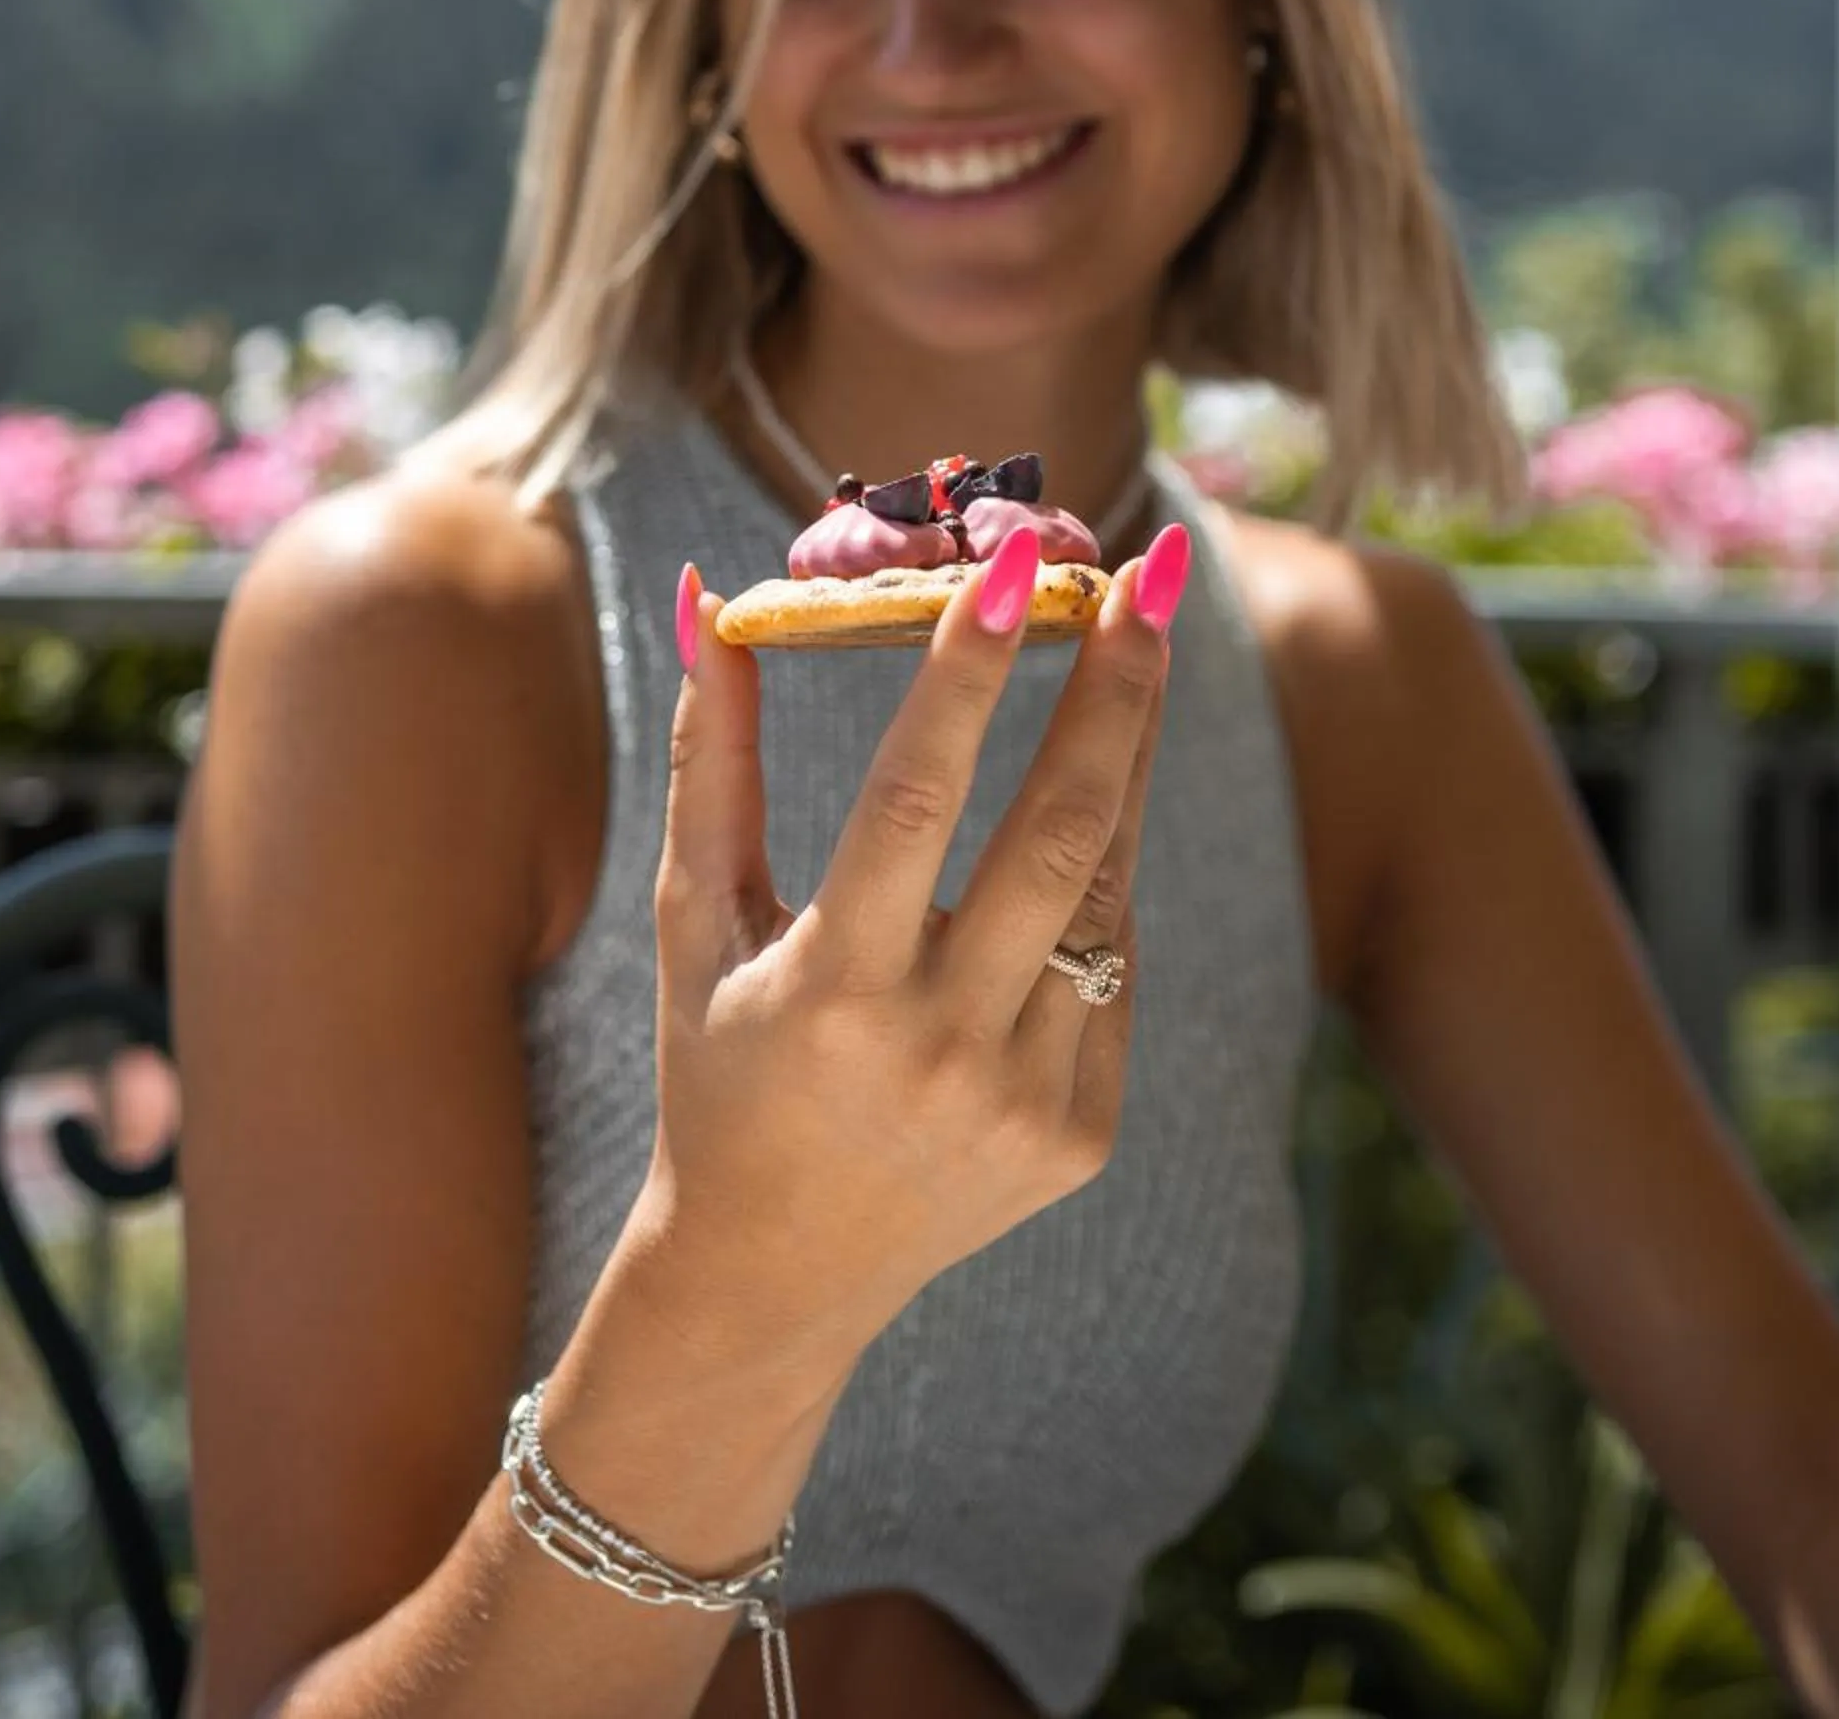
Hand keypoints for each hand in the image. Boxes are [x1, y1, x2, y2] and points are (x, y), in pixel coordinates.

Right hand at [633, 522, 1189, 1378]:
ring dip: (1130, 755)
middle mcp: (938, 1049)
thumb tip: (712, 596)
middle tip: (1147, 570)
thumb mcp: (691, 921)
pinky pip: (1113, 965)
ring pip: (1106, 889)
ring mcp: (1024, 1100)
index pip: (916, 798)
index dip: (969, 674)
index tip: (1017, 562)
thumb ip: (710, 759)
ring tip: (1139, 644)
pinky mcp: (1081, 1135)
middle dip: (1115, 687)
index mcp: (830, 989)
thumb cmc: (718, 1065)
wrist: (773, 1276)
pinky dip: (1105, 873)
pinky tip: (1094, 801)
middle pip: (1059, 832)